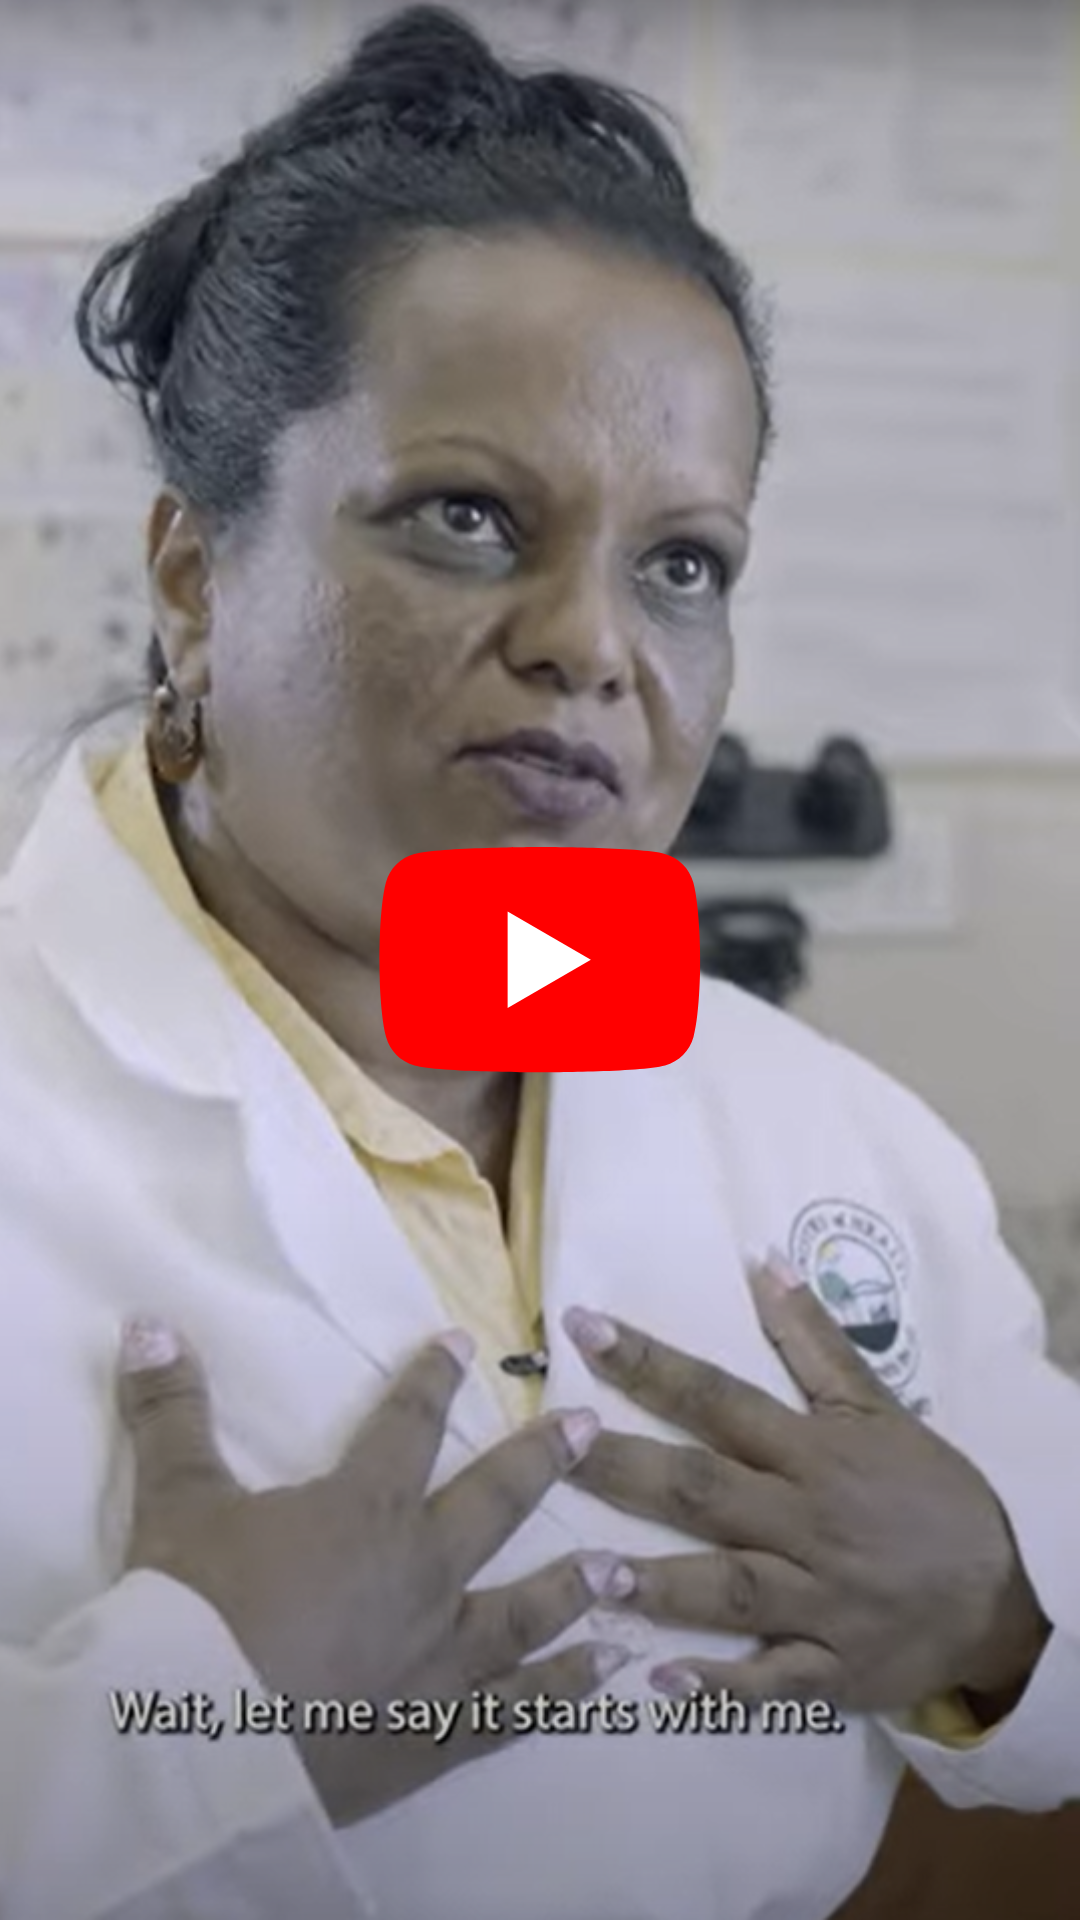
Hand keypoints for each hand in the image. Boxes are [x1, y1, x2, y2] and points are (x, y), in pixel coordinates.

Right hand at [117, 1318, 630, 1823]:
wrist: (194, 1741)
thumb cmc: (191, 1614)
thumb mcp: (175, 1502)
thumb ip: (170, 1413)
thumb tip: (149, 1323)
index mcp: (365, 1512)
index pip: (406, 1428)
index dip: (431, 1381)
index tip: (463, 1346)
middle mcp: (421, 1577)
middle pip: (494, 1506)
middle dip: (542, 1461)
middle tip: (589, 1430)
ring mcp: (438, 1661)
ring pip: (527, 1614)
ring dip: (576, 1589)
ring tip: (622, 1572)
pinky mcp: (437, 1736)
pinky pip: (516, 1712)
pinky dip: (565, 1694)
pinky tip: (605, 1679)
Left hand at [562, 1254, 1048, 1715]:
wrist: (1002, 1592)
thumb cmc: (929, 1493)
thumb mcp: (876, 1407)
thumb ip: (813, 1338)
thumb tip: (761, 1260)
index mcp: (811, 1452)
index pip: (718, 1398)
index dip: (649, 1363)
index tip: (582, 1328)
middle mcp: (806, 1522)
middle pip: (704, 1490)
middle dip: (626, 1467)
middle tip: (553, 1449)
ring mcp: (818, 1600)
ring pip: (730, 1588)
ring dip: (662, 1583)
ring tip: (592, 1574)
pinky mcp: (831, 1669)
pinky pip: (772, 1680)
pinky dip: (721, 1683)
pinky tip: (663, 1680)